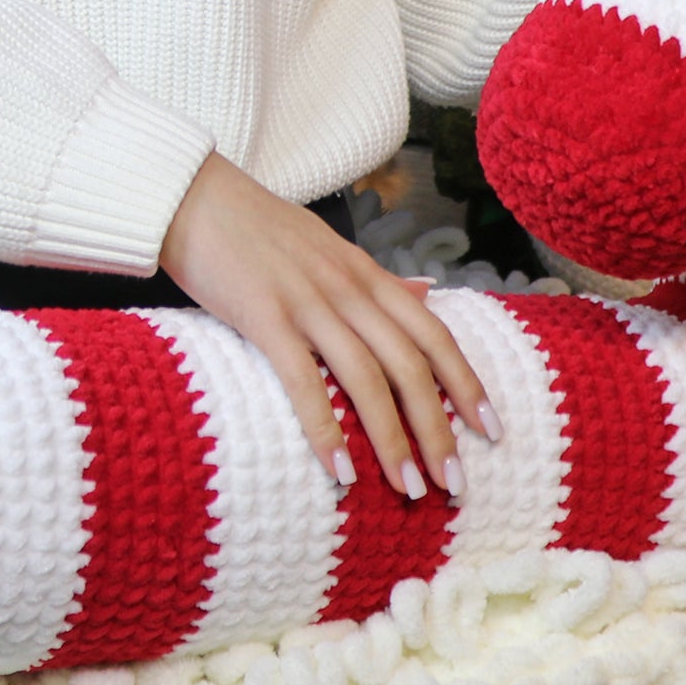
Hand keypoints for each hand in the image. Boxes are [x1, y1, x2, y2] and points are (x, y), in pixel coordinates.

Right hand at [159, 151, 496, 500]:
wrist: (194, 195)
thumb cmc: (257, 227)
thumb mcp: (330, 244)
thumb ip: (376, 276)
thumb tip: (425, 291)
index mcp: (365, 271)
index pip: (432, 331)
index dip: (465, 382)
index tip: (491, 429)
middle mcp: (347, 286)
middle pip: (409, 364)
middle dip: (438, 427)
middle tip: (455, 483)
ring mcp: (307, 300)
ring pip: (366, 377)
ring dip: (392, 439)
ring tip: (409, 488)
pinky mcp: (264, 315)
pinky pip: (303, 380)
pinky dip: (325, 430)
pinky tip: (340, 471)